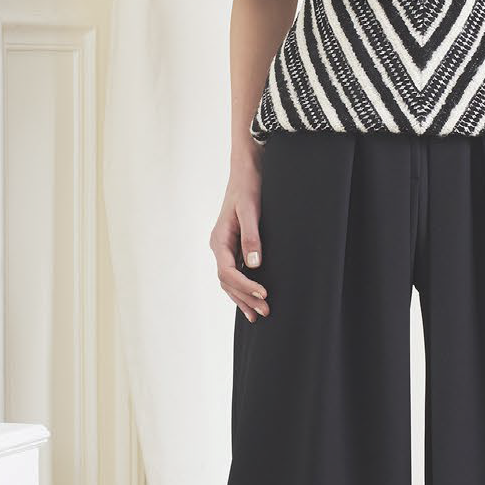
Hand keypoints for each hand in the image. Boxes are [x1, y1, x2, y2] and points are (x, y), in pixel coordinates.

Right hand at [212, 149, 270, 321]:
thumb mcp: (251, 210)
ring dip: (243, 297)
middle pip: (227, 281)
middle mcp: (218, 246)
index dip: (245, 286)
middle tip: (266, 311)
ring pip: (229, 281)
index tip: (263, 294)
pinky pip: (234, 274)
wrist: (247, 171)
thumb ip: (251, 237)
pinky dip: (242, 289)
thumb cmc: (248, 188)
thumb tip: (254, 265)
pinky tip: (252, 300)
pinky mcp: (233, 248)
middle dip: (246, 297)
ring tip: (259, 314)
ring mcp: (224, 248)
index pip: (227, 272)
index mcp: (219, 239)